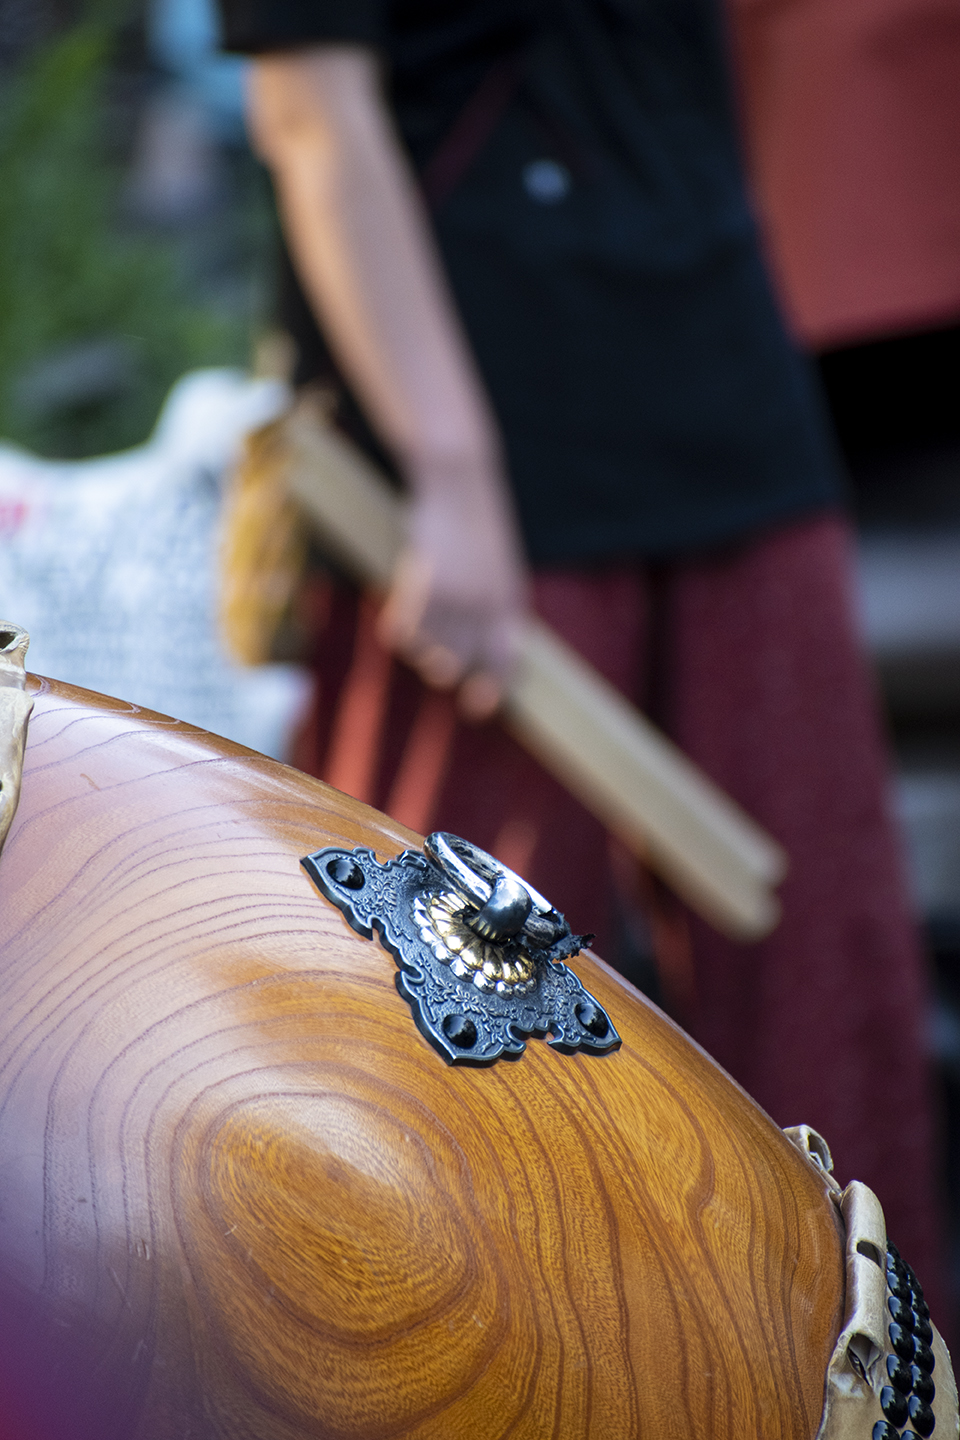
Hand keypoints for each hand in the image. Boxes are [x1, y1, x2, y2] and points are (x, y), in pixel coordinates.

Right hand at [377, 454, 528, 719]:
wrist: (459, 479)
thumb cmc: (475, 520)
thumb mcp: (497, 562)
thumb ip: (492, 603)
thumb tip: (478, 647)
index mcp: (510, 598)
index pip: (505, 659)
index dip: (492, 688)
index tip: (477, 707)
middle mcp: (486, 604)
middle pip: (461, 662)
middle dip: (445, 669)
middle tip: (435, 666)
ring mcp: (456, 596)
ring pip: (430, 650)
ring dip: (421, 647)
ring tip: (418, 631)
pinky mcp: (425, 584)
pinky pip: (405, 631)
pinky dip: (398, 631)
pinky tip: (396, 625)